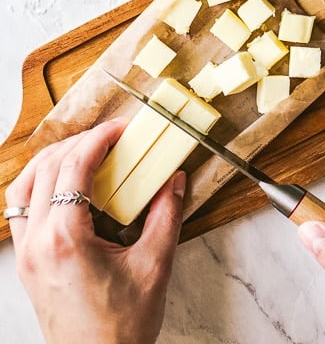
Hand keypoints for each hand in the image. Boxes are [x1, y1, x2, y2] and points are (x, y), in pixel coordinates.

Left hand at [5, 120, 184, 343]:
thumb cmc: (122, 330)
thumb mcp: (154, 266)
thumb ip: (166, 215)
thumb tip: (175, 180)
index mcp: (65, 239)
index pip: (74, 166)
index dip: (99, 138)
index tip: (121, 128)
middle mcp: (36, 243)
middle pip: (47, 167)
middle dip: (80, 143)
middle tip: (111, 138)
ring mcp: (26, 254)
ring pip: (24, 185)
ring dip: (53, 160)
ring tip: (85, 153)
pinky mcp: (26, 264)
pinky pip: (21, 209)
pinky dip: (39, 186)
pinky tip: (65, 186)